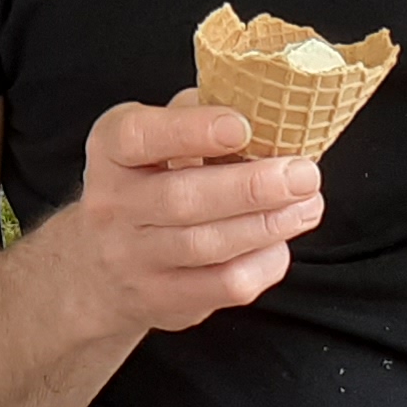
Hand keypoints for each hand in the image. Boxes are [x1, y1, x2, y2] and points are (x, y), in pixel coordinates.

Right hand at [29, 96, 323, 336]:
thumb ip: (197, 117)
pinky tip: (281, 243)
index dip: (191, 130)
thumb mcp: (154, 139)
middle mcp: (112, 205)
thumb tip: (264, 108)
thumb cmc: (146, 183)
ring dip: (268, 225)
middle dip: (252, 187)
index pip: (140, 137)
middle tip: (304, 174)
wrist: (98, 267)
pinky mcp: (162, 299)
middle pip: (182, 199)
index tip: (242, 126)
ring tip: (308, 204)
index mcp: (111, 150)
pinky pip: (222, 286)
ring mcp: (133, 258)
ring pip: (207, 246)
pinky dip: (262, 263)